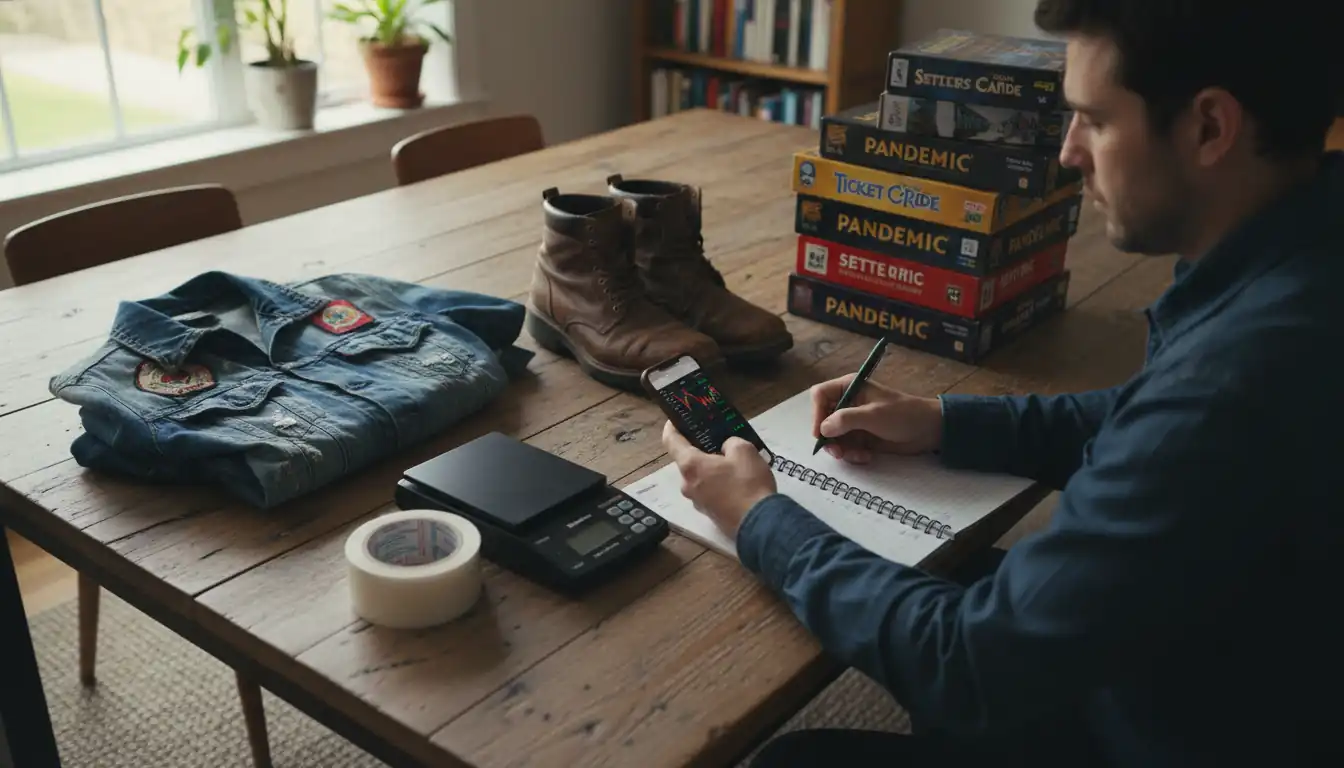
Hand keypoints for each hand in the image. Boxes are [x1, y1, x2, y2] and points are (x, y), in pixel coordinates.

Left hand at [661, 421, 776, 538]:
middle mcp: (688, 485)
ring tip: (732, 462)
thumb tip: (726, 448)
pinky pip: (709, 492)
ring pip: (700, 478)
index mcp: (691, 466)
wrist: (760, 524)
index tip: (676, 419)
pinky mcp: (710, 514)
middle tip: (717, 441)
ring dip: (711, 469)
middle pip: (688, 461)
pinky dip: (718, 484)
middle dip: (700, 450)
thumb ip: (730, 442)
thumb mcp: (744, 450)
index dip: (672, 427)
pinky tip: (737, 482)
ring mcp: (698, 502)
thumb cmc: (748, 483)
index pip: (671, 441)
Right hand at [810, 374, 943, 463]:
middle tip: (838, 452)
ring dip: (842, 449)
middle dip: (829, 437)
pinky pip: (846, 447)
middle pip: (823, 419)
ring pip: (833, 437)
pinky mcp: (861, 437)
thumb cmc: (902, 414)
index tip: (821, 433)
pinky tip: (866, 456)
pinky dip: (852, 454)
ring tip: (858, 456)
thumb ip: (846, 419)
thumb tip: (823, 429)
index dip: (816, 414)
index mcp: (849, 388)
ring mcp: (853, 421)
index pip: (820, 395)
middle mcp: (847, 403)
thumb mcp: (873, 415)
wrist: (928, 430)